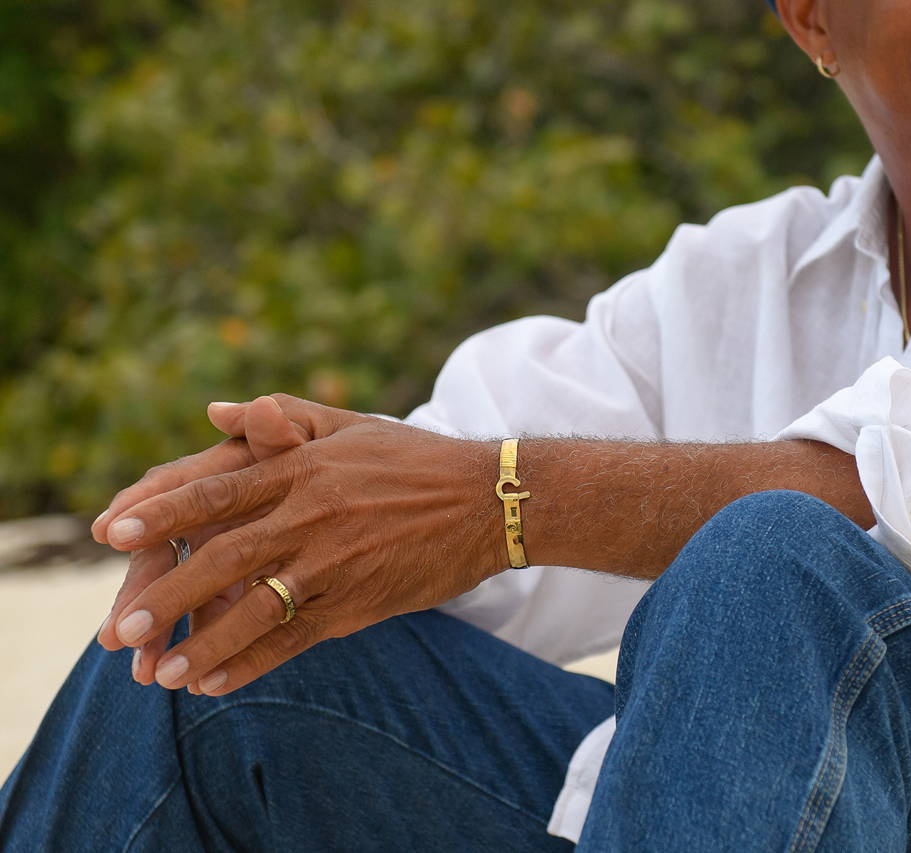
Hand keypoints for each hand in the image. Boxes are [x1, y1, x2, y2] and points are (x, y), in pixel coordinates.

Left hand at [97, 394, 503, 694]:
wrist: (489, 501)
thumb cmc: (413, 461)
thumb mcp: (348, 426)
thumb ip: (280, 415)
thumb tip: (212, 411)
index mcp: (302, 468)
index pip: (217, 490)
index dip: (162, 510)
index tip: (112, 530)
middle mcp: (312, 515)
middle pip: (221, 558)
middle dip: (164, 595)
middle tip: (118, 630)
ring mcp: (335, 563)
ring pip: (254, 608)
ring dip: (202, 644)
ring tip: (158, 676)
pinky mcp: (359, 603)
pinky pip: (295, 638)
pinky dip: (253, 662)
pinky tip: (215, 683)